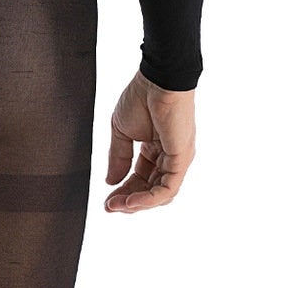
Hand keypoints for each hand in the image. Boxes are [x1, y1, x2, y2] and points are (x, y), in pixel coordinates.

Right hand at [103, 71, 195, 212]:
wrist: (157, 80)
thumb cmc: (141, 98)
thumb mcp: (121, 132)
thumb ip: (118, 158)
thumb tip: (110, 181)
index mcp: (154, 149)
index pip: (140, 179)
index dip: (123, 191)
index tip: (106, 201)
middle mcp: (168, 157)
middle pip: (150, 190)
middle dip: (128, 201)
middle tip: (109, 207)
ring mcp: (177, 159)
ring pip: (160, 194)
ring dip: (137, 204)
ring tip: (117, 206)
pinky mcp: (181, 159)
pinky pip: (167, 188)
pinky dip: (149, 199)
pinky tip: (130, 201)